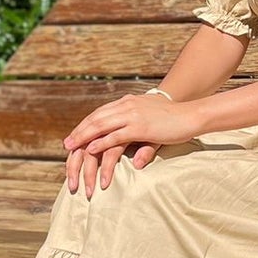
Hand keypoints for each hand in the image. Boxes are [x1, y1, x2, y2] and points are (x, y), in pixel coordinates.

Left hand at [63, 93, 200, 194]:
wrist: (191, 115)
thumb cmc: (173, 120)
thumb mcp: (151, 123)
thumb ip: (138, 136)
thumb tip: (133, 153)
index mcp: (127, 103)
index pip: (100, 113)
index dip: (85, 125)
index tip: (74, 136)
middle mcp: (126, 106)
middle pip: (96, 118)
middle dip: (79, 132)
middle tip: (66, 144)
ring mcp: (133, 116)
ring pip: (101, 126)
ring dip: (84, 137)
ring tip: (72, 148)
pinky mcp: (140, 127)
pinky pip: (115, 135)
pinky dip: (101, 142)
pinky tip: (91, 149)